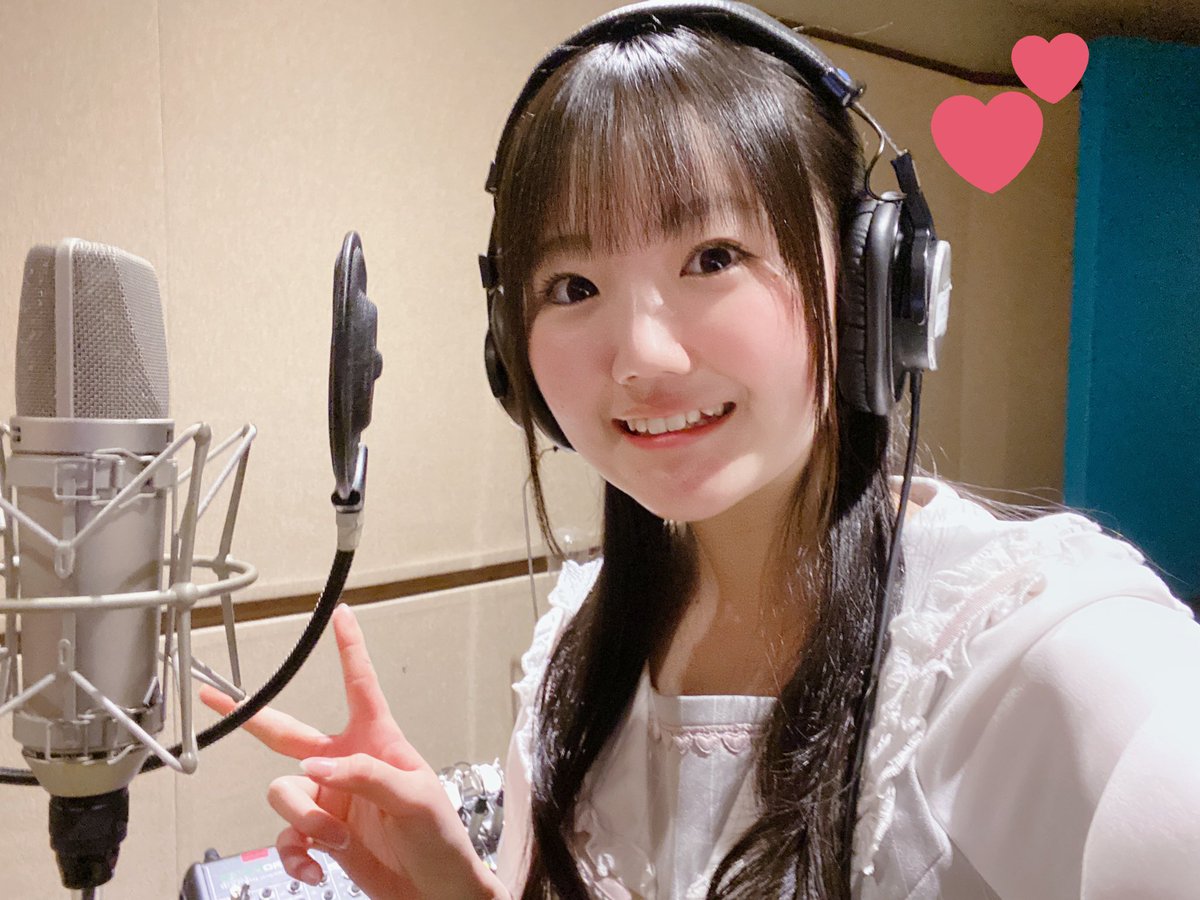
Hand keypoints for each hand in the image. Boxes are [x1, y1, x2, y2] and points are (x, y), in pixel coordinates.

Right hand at [200, 604, 506, 898]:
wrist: (435, 891)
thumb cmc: (439, 839)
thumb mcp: (414, 800)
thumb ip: (367, 777)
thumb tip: (317, 768)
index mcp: (377, 743)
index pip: (360, 686)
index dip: (349, 648)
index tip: (340, 613)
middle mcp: (346, 765)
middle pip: (286, 733)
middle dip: (249, 715)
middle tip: (211, 696)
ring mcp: (329, 801)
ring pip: (284, 793)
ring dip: (306, 821)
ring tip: (339, 843)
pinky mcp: (320, 836)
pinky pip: (286, 838)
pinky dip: (296, 856)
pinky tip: (315, 869)